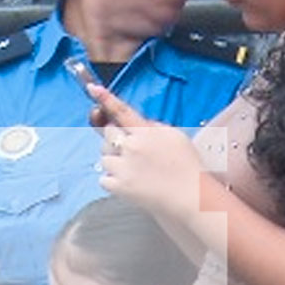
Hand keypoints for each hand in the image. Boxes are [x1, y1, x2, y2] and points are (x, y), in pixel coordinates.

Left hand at [91, 85, 205, 220]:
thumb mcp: (176, 137)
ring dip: (115, 161)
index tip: (93, 88)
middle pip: (108, 134)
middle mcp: (132, 147)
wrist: (191, 197)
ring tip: (136, 170)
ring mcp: (122, 167)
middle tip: (132, 150)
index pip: (123, 111)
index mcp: (147, 133)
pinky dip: (114, 180)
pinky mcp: (117, 186)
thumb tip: (138, 124)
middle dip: (115, 139)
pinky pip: (104, 178)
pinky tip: (132, 182)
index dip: (106, 99)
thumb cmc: (188, 167)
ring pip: (104, 157)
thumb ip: (154, 127)